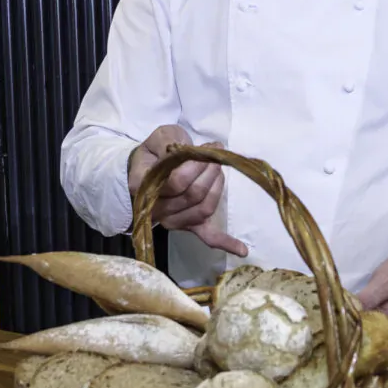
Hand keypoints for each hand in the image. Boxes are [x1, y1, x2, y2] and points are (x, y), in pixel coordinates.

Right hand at [127, 125, 247, 255]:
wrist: (146, 171)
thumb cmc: (156, 152)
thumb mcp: (160, 137)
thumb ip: (169, 141)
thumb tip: (188, 151)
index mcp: (144, 187)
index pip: (177, 181)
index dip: (196, 164)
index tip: (207, 148)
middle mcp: (157, 210)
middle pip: (194, 195)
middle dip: (210, 171)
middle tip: (215, 155)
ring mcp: (173, 221)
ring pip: (204, 209)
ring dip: (218, 188)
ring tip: (218, 170)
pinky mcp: (189, 226)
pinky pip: (206, 238)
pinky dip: (225, 243)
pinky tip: (242, 250)